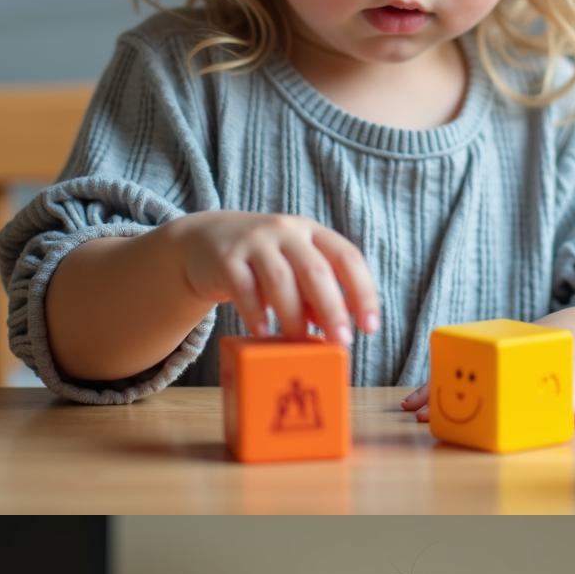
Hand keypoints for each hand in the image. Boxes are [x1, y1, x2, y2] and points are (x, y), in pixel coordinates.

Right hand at [172, 211, 379, 348]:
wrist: (205, 241)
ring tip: (299, 342)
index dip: (363, 292)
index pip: (347, 257)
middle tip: (340, 342)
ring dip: (294, 316)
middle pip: (315, 270)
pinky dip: (256, 313)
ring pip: (280, 280)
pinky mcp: (226, 258)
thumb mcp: (292, 269)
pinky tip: (263, 332)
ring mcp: (254, 242)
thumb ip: (314, 296)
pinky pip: (244, 287)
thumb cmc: (261, 263)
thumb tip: (334, 331)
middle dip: (332, 309)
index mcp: (312, 232)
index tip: (369, 327)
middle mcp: (286, 231)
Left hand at [400, 305, 574, 429]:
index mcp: (508, 353)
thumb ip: (464, 382)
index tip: (416, 411)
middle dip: (498, 399)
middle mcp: (537, 358)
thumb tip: (412, 409)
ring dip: (558, 405)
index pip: (466, 374)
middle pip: (514, 380)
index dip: (441, 389)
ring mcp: (570, 366)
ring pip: (562, 387)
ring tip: (557, 422)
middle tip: (490, 417)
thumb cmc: (529, 354)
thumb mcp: (497, 361)